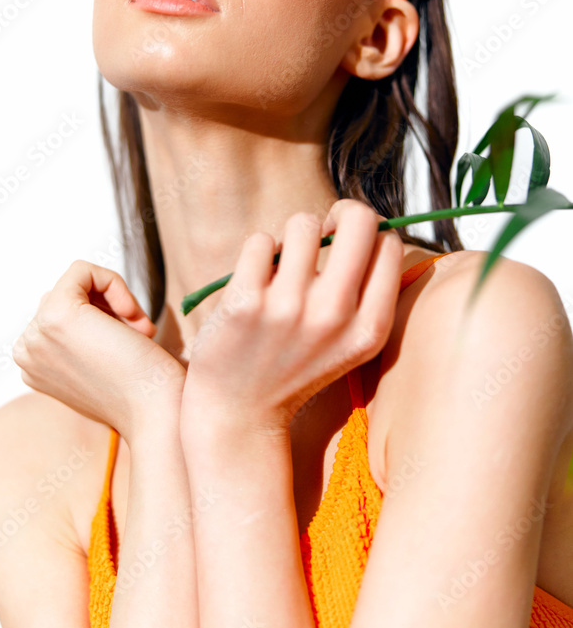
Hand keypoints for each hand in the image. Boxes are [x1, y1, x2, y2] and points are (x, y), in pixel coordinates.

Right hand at [12, 260, 185, 440]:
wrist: (156, 413)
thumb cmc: (142, 392)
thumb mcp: (99, 365)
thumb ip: (81, 340)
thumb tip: (91, 303)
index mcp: (33, 366)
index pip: (61, 316)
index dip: (102, 319)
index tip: (131, 342)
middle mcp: (25, 352)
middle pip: (66, 298)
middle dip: (108, 309)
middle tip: (139, 335)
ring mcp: (37, 333)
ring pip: (74, 284)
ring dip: (114, 300)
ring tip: (138, 332)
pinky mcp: (57, 314)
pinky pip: (82, 270)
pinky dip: (114, 283)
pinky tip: (131, 315)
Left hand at [181, 199, 404, 436]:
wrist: (238, 413)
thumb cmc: (294, 365)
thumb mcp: (348, 344)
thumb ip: (365, 292)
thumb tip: (366, 221)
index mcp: (369, 329)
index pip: (389, 243)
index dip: (369, 231)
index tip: (347, 244)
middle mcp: (335, 317)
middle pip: (358, 218)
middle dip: (339, 213)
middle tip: (321, 231)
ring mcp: (289, 309)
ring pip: (303, 223)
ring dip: (291, 237)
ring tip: (282, 267)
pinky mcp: (245, 303)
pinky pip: (261, 241)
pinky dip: (257, 253)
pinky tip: (254, 281)